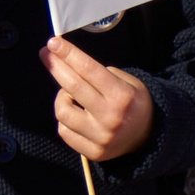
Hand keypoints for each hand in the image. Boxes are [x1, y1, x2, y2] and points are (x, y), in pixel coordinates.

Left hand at [40, 36, 154, 161]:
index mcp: (122, 95)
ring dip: (62, 98)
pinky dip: (65, 119)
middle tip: (45, 53)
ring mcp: (100, 137)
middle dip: (55, 66)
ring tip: (71, 95)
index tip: (53, 42)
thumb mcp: (130, 82)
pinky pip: (64, 131)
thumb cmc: (134, 103)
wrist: (149, 137)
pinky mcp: (93, 152)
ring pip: (62, 111)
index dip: (69, 54)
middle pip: (72, 86)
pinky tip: (76, 114)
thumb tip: (71, 66)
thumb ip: (103, 74)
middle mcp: (110, 117)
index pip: (89, 69)